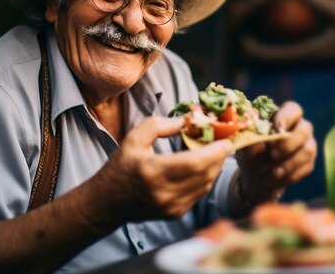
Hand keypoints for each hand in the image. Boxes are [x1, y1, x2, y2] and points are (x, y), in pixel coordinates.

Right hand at [92, 116, 233, 223]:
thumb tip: (186, 121)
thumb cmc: (120, 167)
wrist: (107, 203)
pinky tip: (204, 166)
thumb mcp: (134, 139)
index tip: (228, 139)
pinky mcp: (176, 214)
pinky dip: (205, 178)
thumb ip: (159, 126)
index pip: (195, 163)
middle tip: (225, 140)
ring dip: (215, 167)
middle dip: (219, 157)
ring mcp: (172, 207)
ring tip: (216, 151)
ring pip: (206, 185)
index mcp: (153, 172)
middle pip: (205, 174)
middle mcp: (165, 193)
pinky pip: (199, 193)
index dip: (215, 151)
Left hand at [235, 101, 315, 204]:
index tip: (276, 128)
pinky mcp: (309, 163)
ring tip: (273, 172)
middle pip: (304, 129)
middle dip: (287, 144)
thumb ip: (250, 145)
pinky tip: (276, 178)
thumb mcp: (246, 150)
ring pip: (307, 150)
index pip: (293, 109)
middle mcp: (299, 128)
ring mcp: (307, 145)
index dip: (286, 117)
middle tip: (272, 155)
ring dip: (289, 163)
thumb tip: (256, 142)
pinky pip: (306, 167)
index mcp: (283, 117)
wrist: (256, 176)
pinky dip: (290, 175)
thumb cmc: (251, 154)